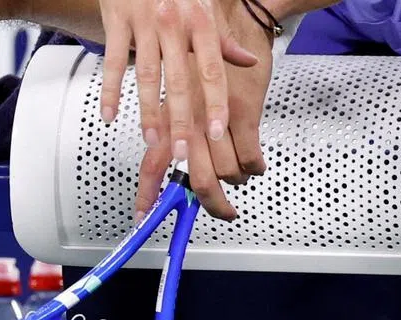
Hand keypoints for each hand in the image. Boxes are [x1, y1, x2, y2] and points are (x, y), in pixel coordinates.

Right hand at [99, 0, 260, 160]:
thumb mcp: (204, 6)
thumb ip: (223, 40)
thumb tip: (250, 62)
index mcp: (199, 21)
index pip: (211, 70)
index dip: (216, 103)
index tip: (218, 132)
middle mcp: (174, 22)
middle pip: (179, 80)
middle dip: (182, 121)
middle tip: (184, 152)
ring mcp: (144, 23)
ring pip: (147, 75)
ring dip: (148, 112)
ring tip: (153, 141)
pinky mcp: (117, 21)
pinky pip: (114, 62)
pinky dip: (111, 91)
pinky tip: (110, 115)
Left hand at [134, 9, 272, 219]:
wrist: (234, 19)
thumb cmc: (204, 54)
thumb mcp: (179, 91)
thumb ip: (172, 127)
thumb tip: (168, 161)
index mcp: (169, 117)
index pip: (152, 164)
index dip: (148, 195)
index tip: (144, 218)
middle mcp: (188, 122)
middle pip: (197, 179)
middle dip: (211, 203)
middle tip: (224, 211)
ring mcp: (216, 119)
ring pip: (227, 171)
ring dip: (238, 180)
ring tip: (242, 175)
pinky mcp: (244, 113)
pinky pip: (251, 156)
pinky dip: (255, 166)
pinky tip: (256, 165)